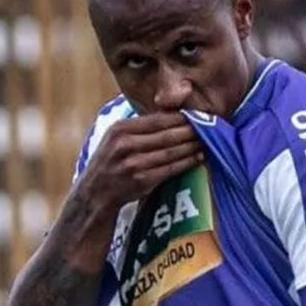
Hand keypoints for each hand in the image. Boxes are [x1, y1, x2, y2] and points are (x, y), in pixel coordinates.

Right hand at [77, 111, 203, 210]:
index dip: (181, 117)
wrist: (95, 192)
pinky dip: (188, 162)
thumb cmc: (111, 162)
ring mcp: (134, 164)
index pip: (158, 119)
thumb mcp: (116, 137)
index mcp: (121, 129)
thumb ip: (139, 127)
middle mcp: (126, 145)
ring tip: (208, 140)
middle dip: (192, 131)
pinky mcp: (142, 181)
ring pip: (172, 152)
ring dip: (193, 146)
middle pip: (168, 134)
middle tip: (210, 127)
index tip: (198, 115)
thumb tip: (172, 114)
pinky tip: (199, 157)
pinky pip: (171, 169)